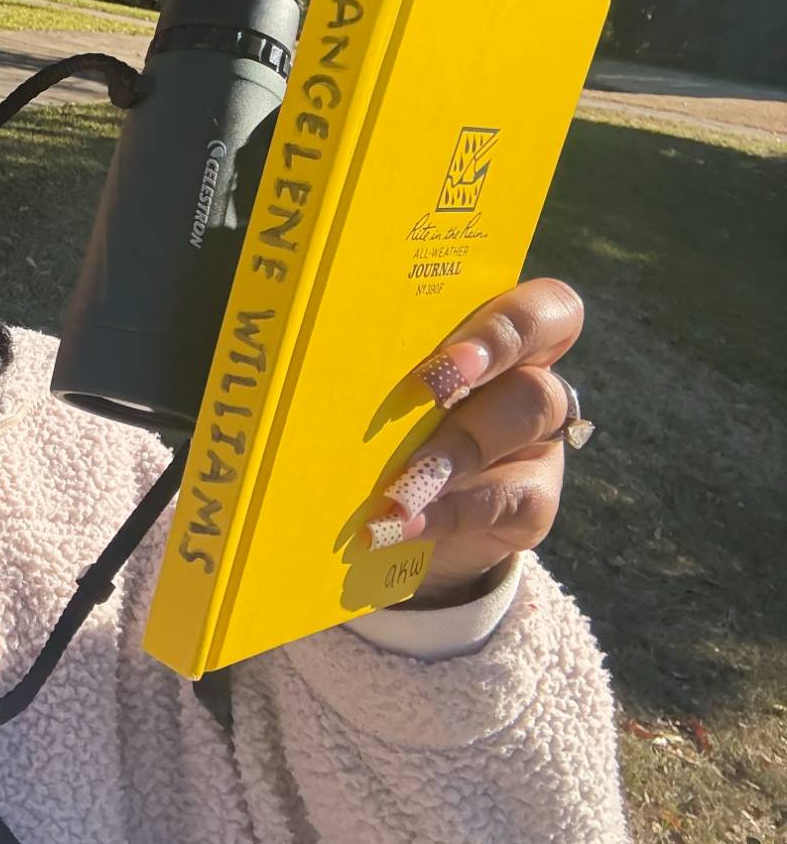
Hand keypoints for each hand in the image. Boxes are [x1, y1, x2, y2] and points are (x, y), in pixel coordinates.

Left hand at [366, 278, 587, 605]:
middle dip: (490, 353)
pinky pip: (507, 497)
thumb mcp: (379, 399)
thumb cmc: (379, 441)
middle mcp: (528, 378)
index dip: (510, 321)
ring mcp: (537, 441)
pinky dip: (448, 509)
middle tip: (427, 385)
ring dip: (456, 445)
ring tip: (400, 477)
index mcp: (492, 341)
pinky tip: (403, 519)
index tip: (452, 352)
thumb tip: (301, 348)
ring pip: (527, 415)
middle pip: (541, 347)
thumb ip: (372, 370)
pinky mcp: (535, 503)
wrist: (403, 536)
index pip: (541, 307)